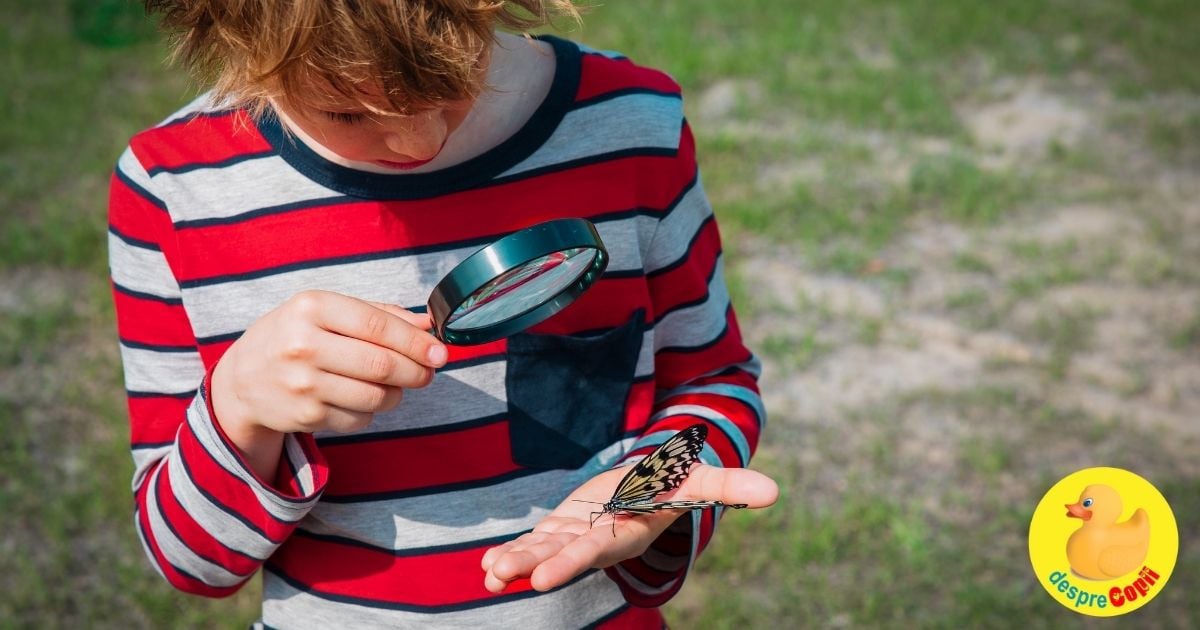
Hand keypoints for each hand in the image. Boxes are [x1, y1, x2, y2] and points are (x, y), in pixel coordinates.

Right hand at [211, 290, 446, 474]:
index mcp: (311, 308)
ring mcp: (303, 384)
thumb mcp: (326, 311)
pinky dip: (370, 412)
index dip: (416, 342)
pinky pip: (360, 419)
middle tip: (427, 372)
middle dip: (416, 372)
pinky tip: (358, 399)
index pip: (378, 326)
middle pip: (382, 365)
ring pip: (376, 397)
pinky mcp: (305, 417)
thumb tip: (428, 324)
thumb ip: (379, 315)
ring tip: (392, 385)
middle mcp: (304, 345)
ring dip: (396, 394)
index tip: (440, 352)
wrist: (242, 381)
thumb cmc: (294, 337)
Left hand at [481, 462, 777, 592]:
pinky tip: (485, 565)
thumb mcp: (699, 480)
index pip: (597, 548)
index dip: (569, 561)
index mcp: (626, 529)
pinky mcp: (563, 525)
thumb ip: (731, 487)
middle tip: (507, 579)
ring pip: (544, 550)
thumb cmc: (675, 483)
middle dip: (536, 566)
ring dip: (516, 561)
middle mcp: (599, 537)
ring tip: (490, 575)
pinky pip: (535, 540)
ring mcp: (578, 533)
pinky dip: (512, 550)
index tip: (541, 577)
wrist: (652, 486)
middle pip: (564, 554)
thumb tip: (775, 492)